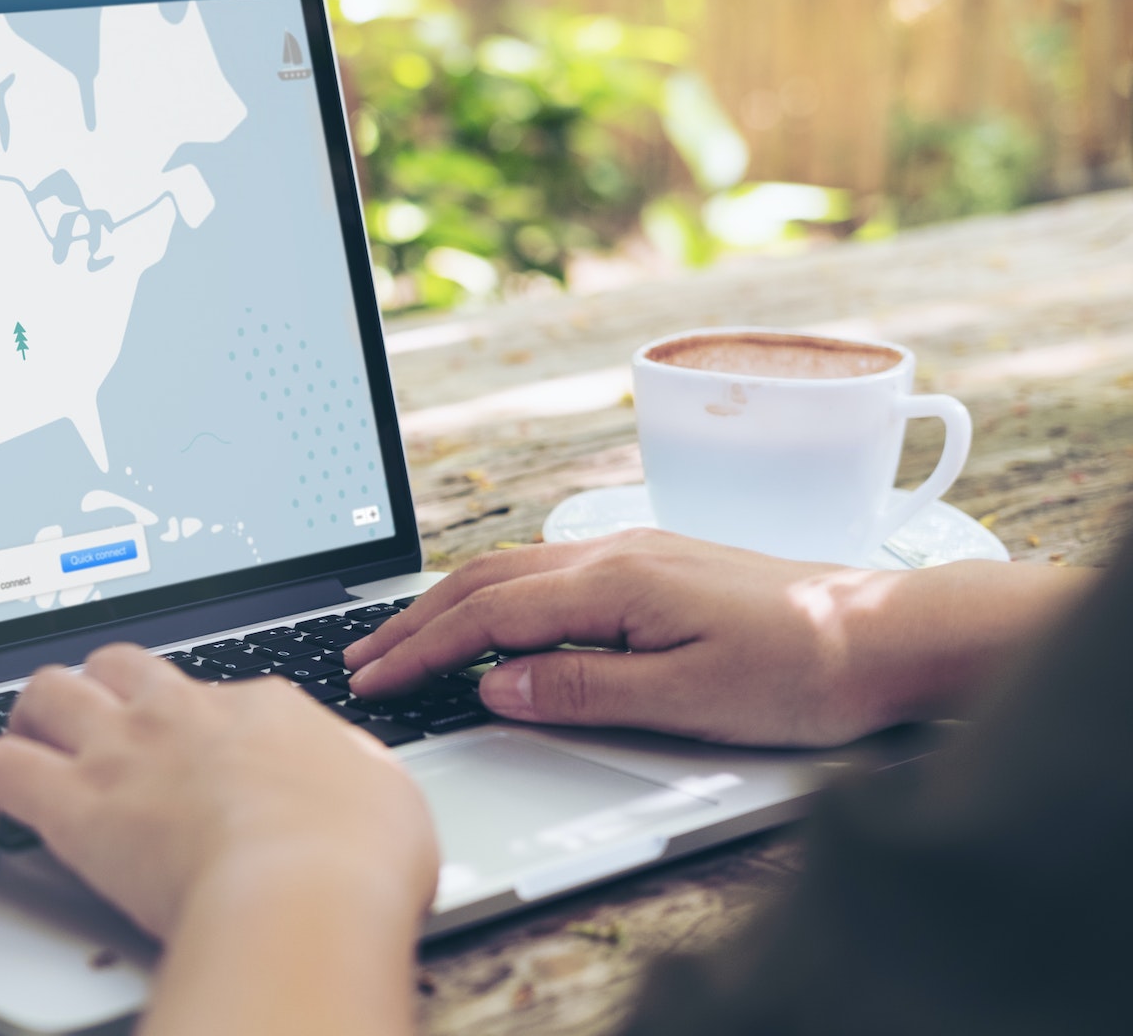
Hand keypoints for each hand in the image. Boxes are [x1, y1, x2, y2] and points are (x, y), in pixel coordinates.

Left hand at [0, 644, 436, 939]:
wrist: (304, 889)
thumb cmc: (357, 857)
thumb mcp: (388, 798)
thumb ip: (359, 777)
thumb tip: (357, 781)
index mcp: (260, 708)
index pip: (208, 691)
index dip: (188, 718)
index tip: (184, 747)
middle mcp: (183, 713)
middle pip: (118, 665)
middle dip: (98, 686)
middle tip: (89, 721)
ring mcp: (125, 751)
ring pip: (46, 692)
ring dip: (27, 716)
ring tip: (21, 746)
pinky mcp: (74, 804)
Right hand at [343, 529, 1084, 746]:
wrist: (888, 633)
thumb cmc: (804, 670)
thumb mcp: (689, 700)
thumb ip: (583, 688)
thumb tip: (497, 683)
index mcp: (615, 581)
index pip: (488, 616)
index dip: (422, 650)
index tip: (374, 680)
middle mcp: (615, 552)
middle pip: (485, 580)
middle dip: (414, 621)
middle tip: (361, 659)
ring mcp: (633, 551)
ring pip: (512, 568)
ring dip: (448, 604)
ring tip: (403, 638)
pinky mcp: (653, 563)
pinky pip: (546, 569)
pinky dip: (493, 594)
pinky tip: (487, 615)